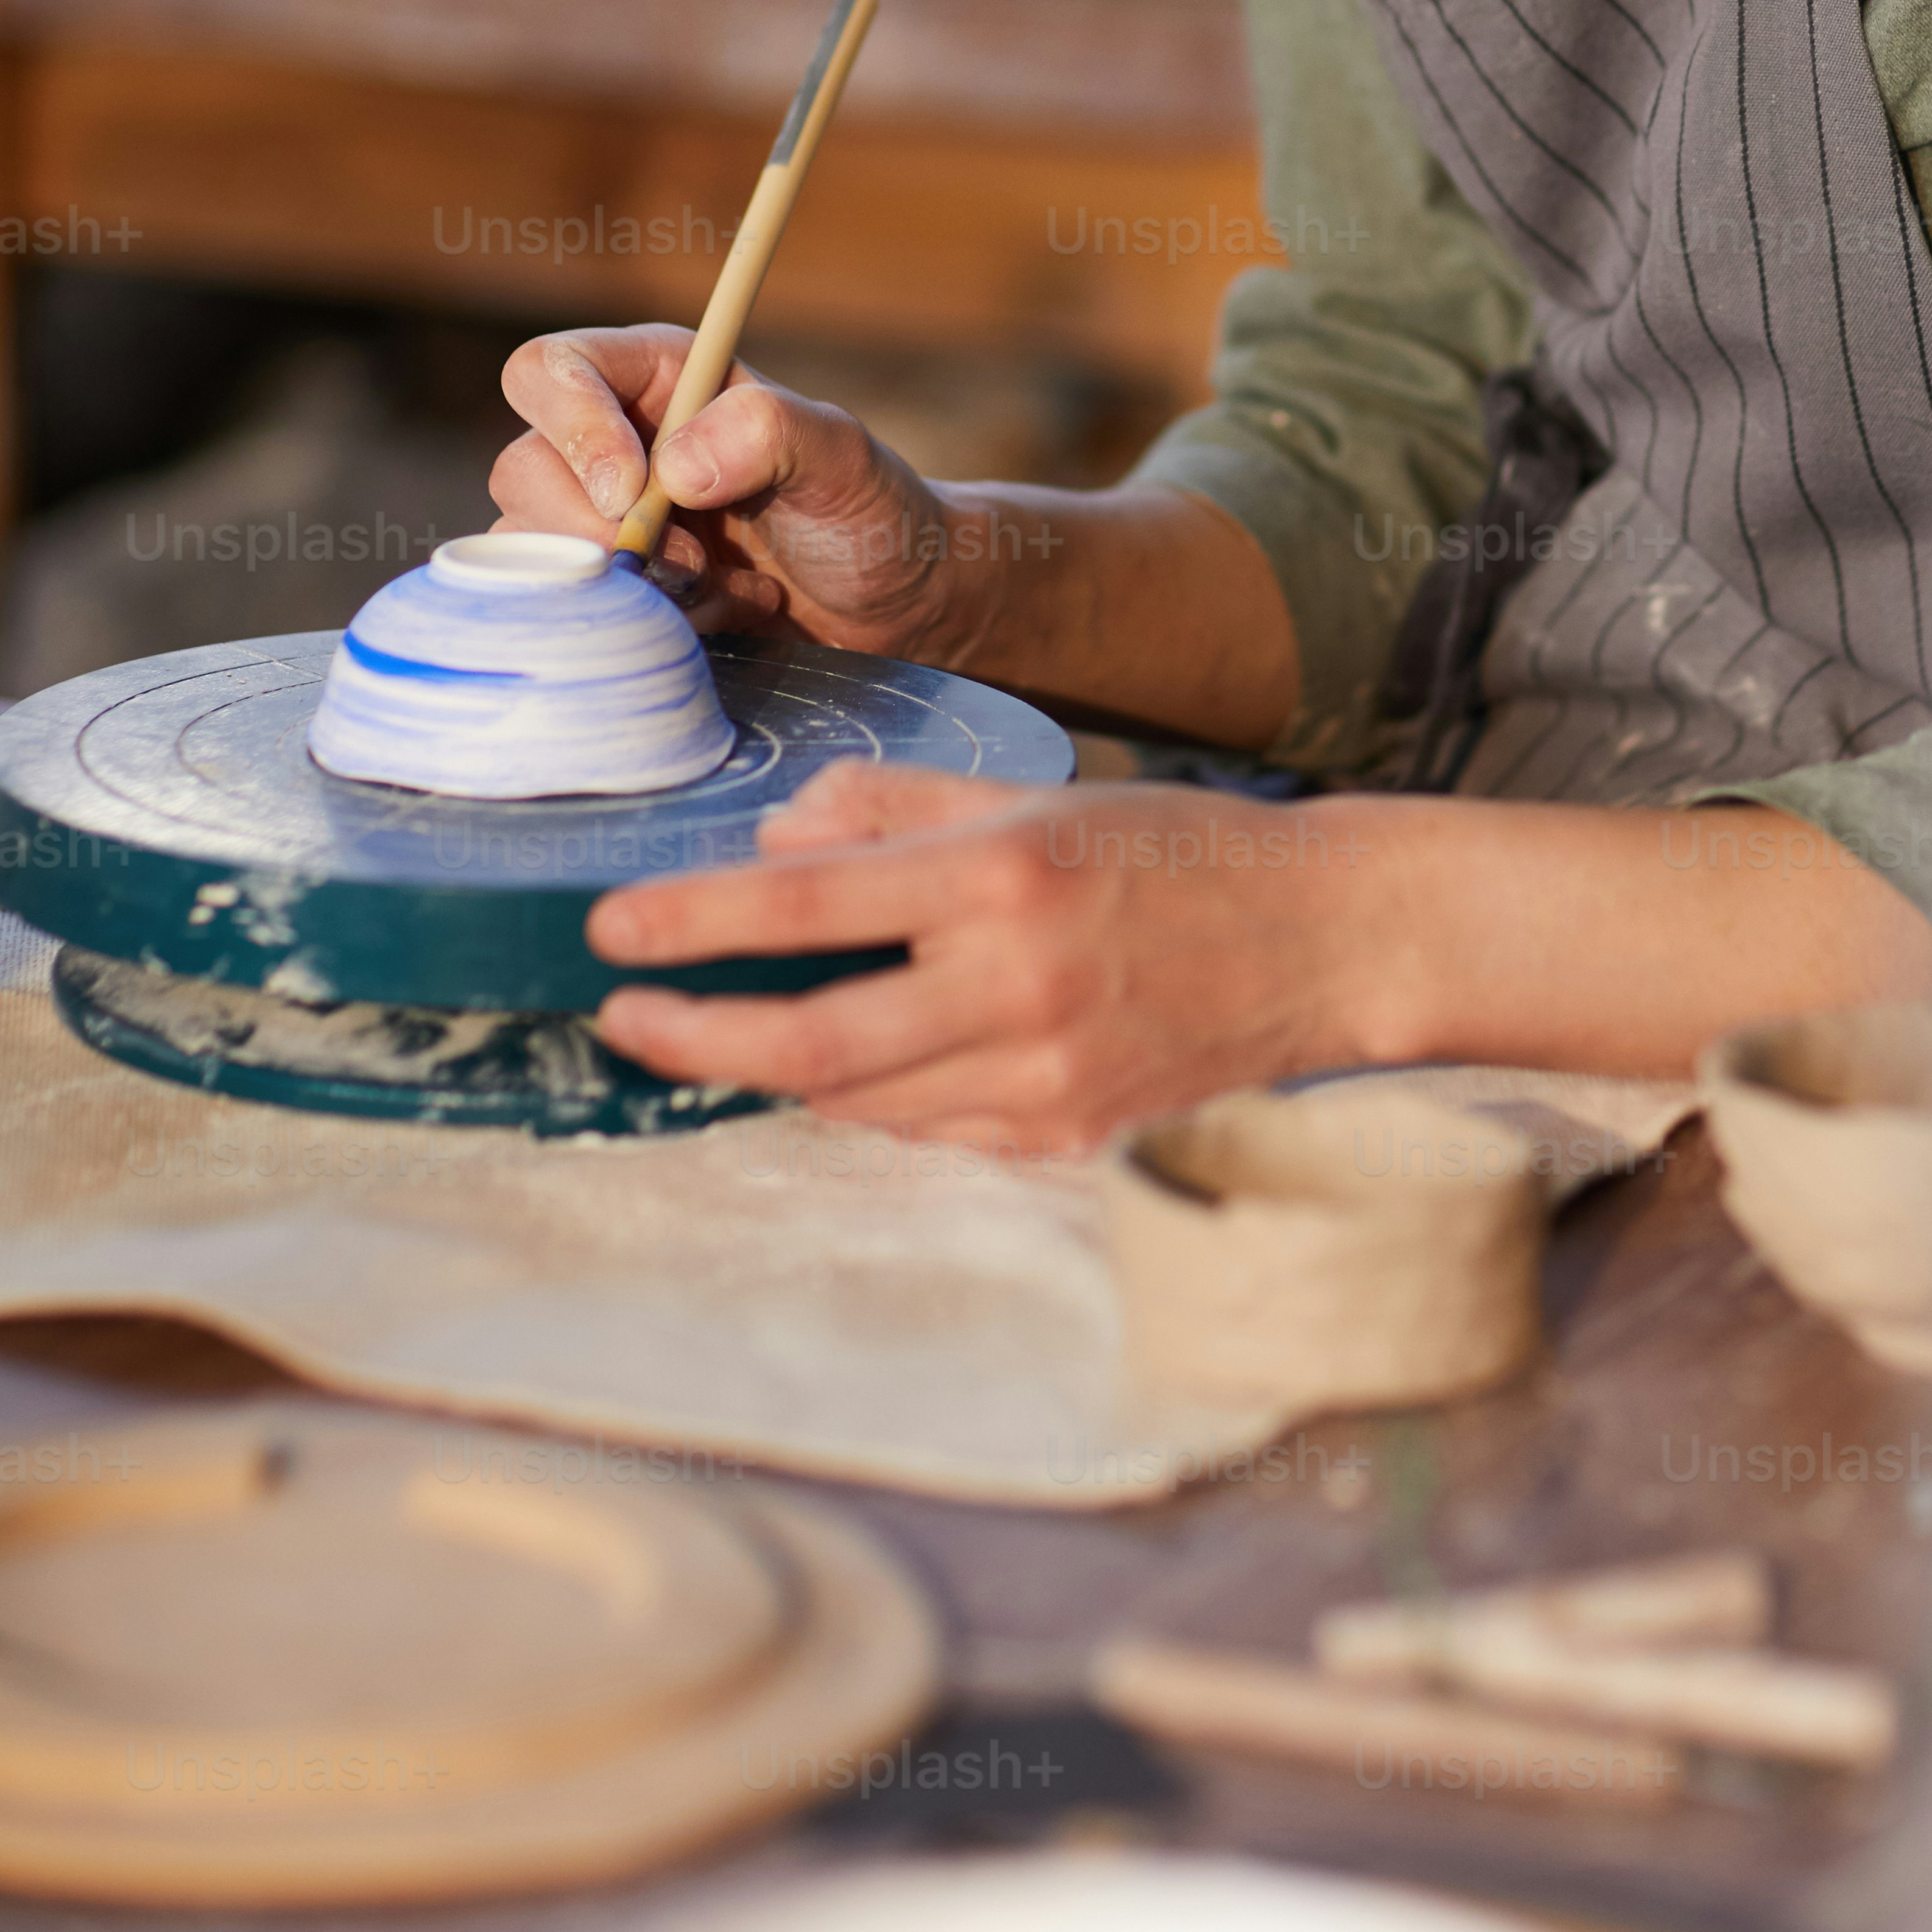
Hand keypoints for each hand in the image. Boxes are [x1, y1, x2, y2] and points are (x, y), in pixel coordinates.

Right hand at [490, 324, 947, 653]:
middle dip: (601, 529)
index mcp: (656, 378)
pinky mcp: (610, 592)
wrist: (890, 606)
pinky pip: (570, 613)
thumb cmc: (869, 511)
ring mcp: (601, 522)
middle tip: (697, 561)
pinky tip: (722, 615)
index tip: (633, 491)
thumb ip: (769, 432)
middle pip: (522, 469)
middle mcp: (613, 442)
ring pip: (533, 551)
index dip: (572, 425)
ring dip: (631, 583)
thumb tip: (674, 467)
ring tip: (726, 585)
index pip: (551, 370)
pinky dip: (644, 624)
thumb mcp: (842, 455)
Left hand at [586, 758, 1399, 1147]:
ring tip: (710, 1033)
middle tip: (622, 1018)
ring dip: (769, 1067)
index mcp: (1003, 877)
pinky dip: (867, 1098)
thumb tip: (777, 841)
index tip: (610, 931)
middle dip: (693, 1031)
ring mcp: (1042, 1079)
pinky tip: (841, 1062)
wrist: (1321, 941)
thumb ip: (899, 810)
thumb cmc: (1175, 850)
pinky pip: (927, 1131)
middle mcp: (1015, 986)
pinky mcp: (1065, 1138)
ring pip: (858, 1096)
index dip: (692, 922)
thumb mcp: (1037, 794)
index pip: (806, 902)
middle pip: (807, 1036)